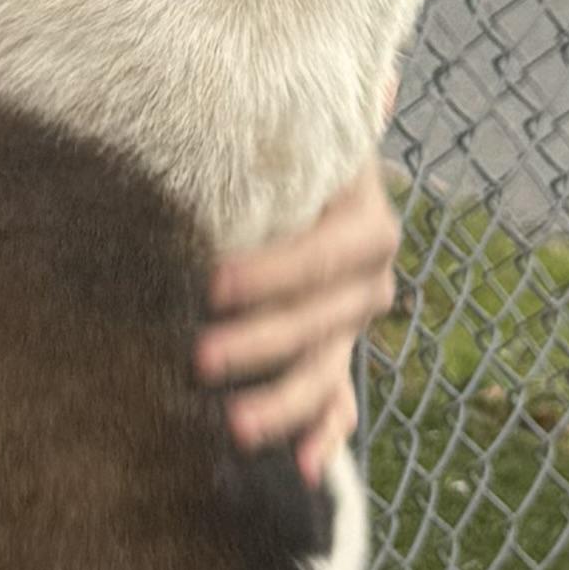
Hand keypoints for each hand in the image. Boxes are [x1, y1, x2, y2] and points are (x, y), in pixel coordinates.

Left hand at [196, 160, 402, 482]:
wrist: (308, 172)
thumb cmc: (281, 149)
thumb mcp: (288, 140)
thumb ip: (275, 136)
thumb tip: (296, 100)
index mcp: (366, 223)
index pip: (321, 254)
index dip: (271, 272)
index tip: (213, 285)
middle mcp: (369, 278)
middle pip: (318, 320)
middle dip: (259, 342)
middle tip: (199, 358)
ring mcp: (350, 324)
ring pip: (325, 372)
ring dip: (284, 403)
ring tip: (237, 426)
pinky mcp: (332, 356)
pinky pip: (337, 404)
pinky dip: (324, 436)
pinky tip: (305, 469)